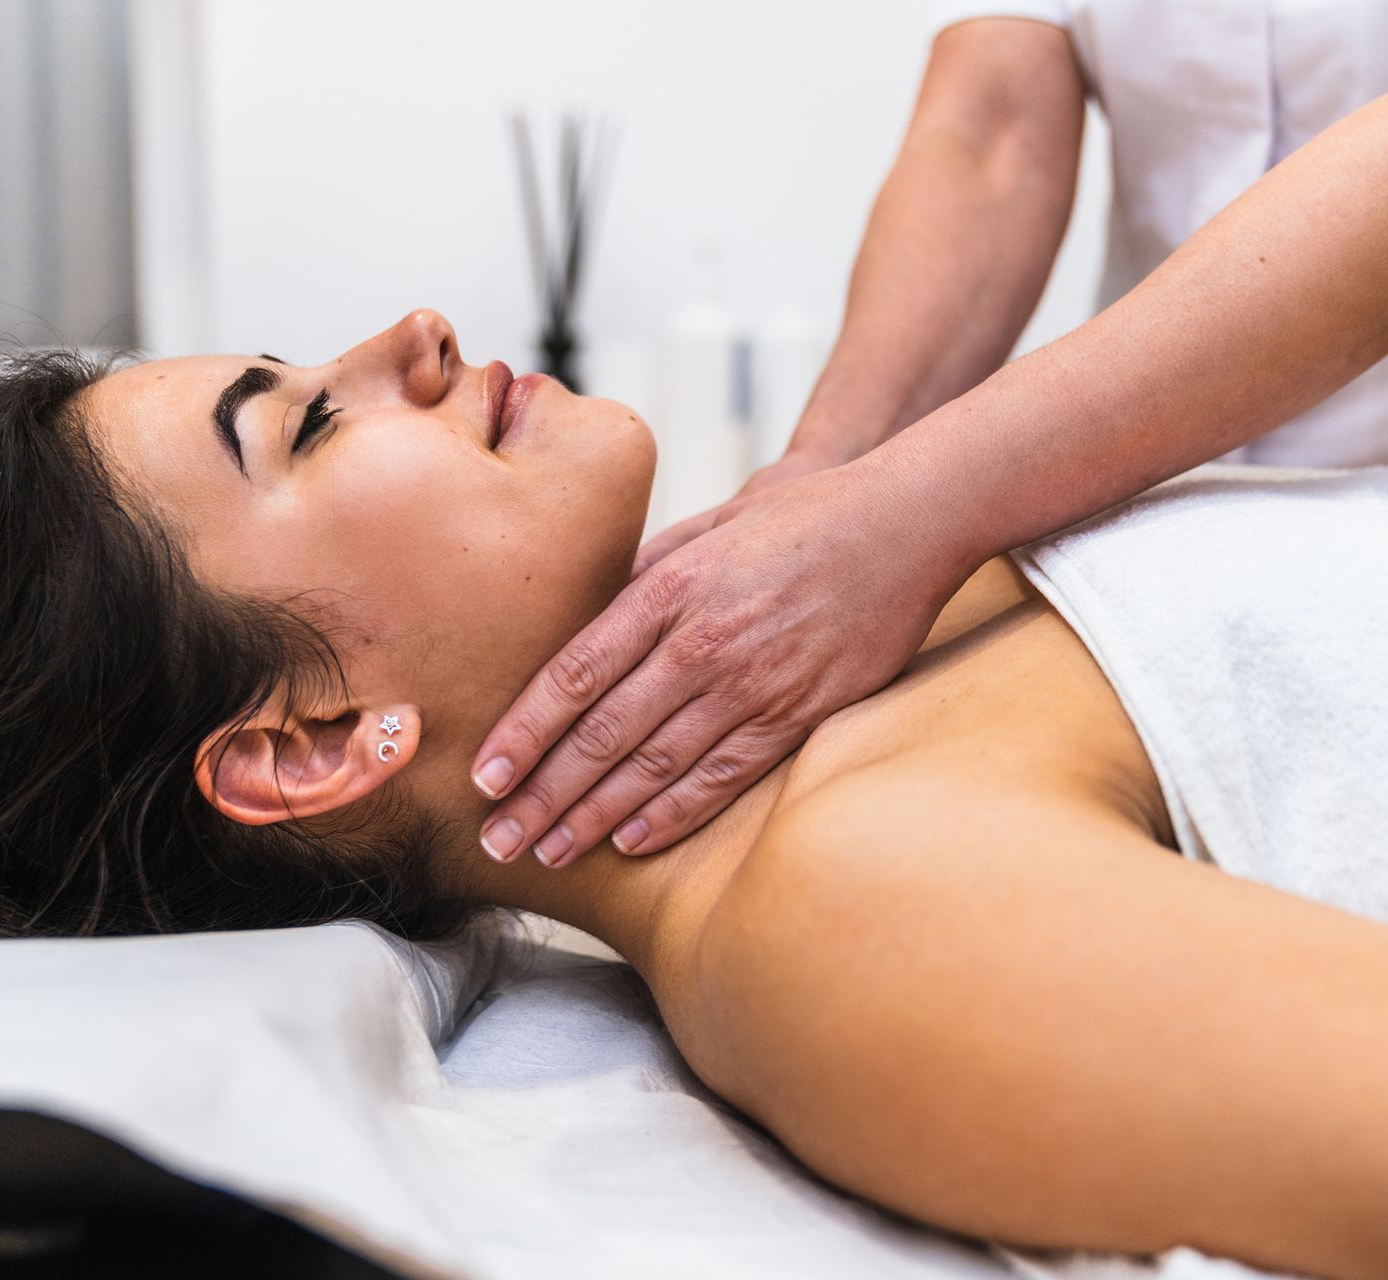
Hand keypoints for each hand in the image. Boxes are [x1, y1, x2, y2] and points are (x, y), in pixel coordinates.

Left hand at [468, 459, 964, 866]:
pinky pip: (722, 778)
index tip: (485, 775)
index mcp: (667, 590)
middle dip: (542, 794)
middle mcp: (701, 644)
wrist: (901, 526)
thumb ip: (644, 579)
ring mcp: (751, 686)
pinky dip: (671, 814)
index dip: (524, 732)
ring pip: (653, 768)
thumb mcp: (704, 529)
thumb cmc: (798, 521)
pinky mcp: (797, 715)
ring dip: (593, 818)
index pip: (572, 675)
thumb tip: (590, 623)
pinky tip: (630, 842)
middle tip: (499, 838)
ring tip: (548, 851)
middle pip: (601, 734)